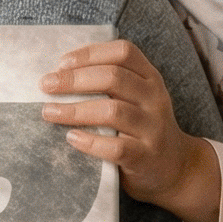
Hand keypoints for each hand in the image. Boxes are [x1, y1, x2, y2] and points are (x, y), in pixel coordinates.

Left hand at [41, 41, 220, 221]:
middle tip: (46, 85)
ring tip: (48, 112)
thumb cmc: (142, 128)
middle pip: (114, 78)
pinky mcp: (146, 157)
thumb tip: (58, 73)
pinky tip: (71, 138)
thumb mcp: (136, 98)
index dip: (90, 53)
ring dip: (75, 110)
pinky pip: (116, 147)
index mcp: (150, 78)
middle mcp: (154, 99)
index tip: (61, 63)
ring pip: (113, 111)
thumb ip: (110, 83)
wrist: (176, 169)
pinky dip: (90, 142)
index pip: (123, 52)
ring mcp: (153, 128)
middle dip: (74, 80)